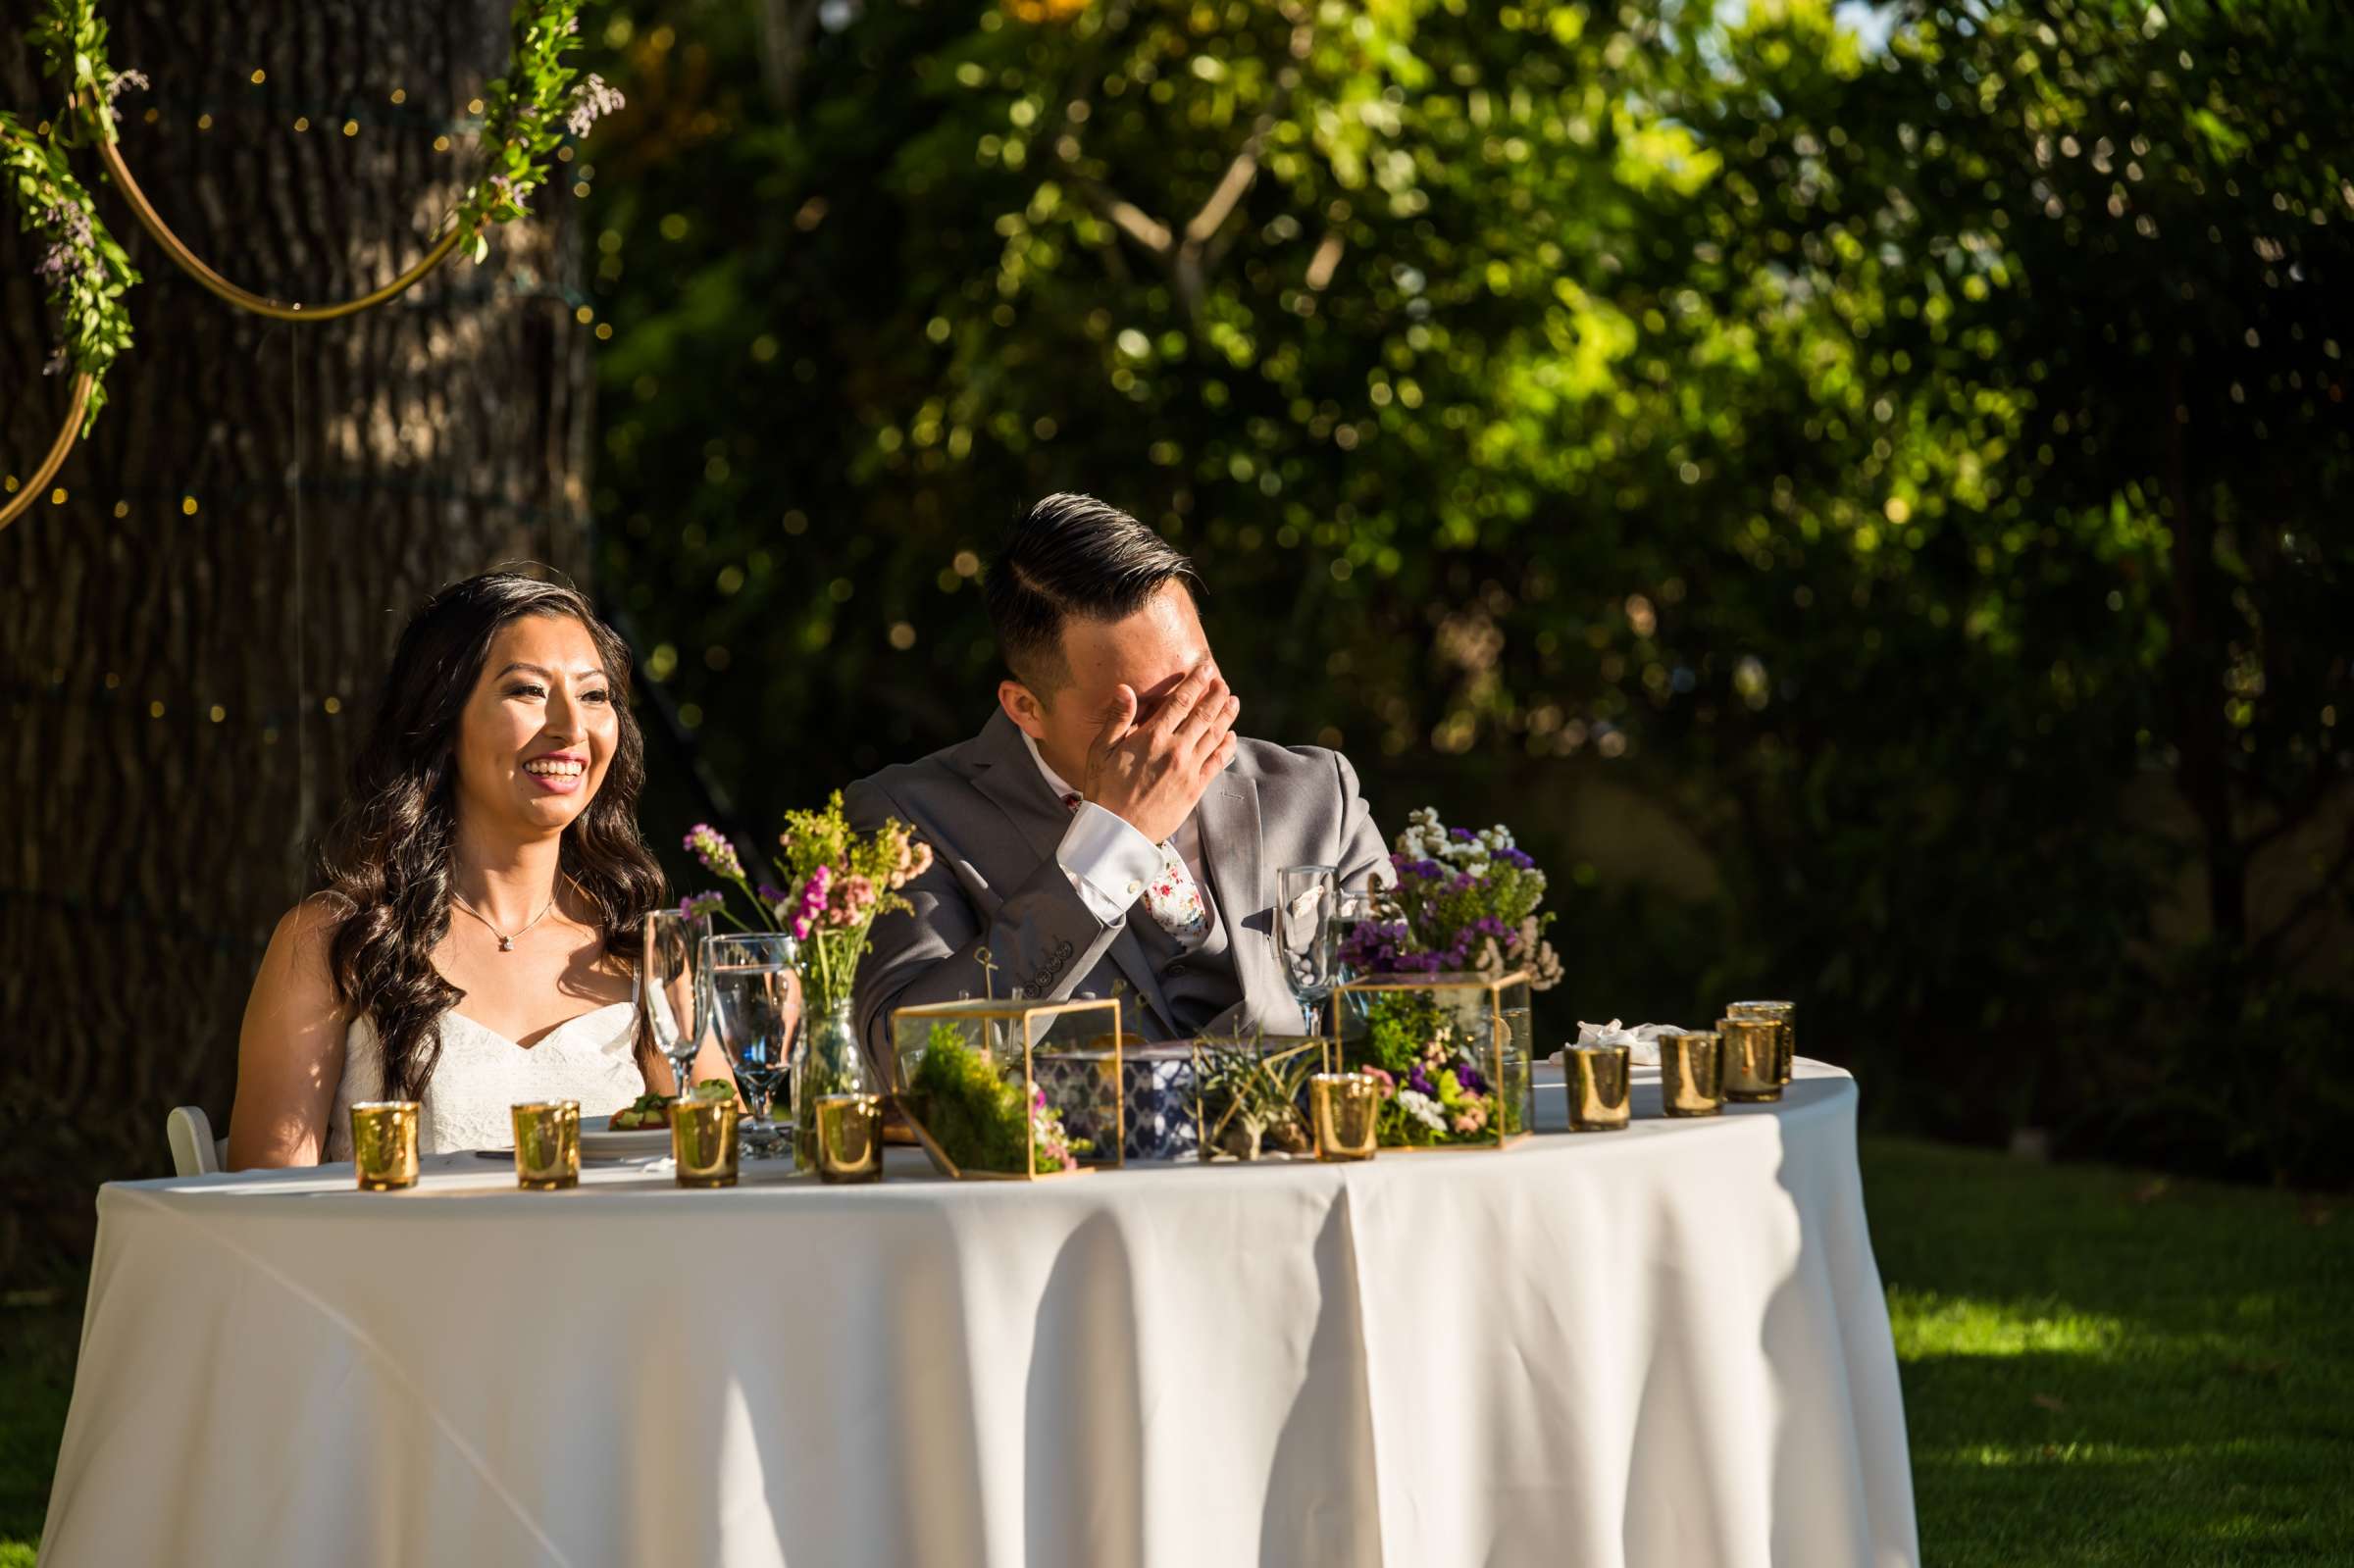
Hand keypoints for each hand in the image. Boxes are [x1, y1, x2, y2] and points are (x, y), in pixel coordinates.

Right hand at [1081, 661, 1239, 845]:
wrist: (1118, 832)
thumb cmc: (1104, 790)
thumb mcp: (1101, 751)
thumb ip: (1117, 718)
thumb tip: (1125, 688)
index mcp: (1152, 737)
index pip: (1181, 701)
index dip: (1196, 682)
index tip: (1206, 668)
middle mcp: (1175, 750)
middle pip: (1204, 715)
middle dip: (1216, 695)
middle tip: (1223, 683)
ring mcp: (1189, 770)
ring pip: (1215, 735)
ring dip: (1226, 716)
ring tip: (1233, 701)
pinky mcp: (1195, 789)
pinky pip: (1218, 762)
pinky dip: (1227, 746)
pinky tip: (1231, 736)